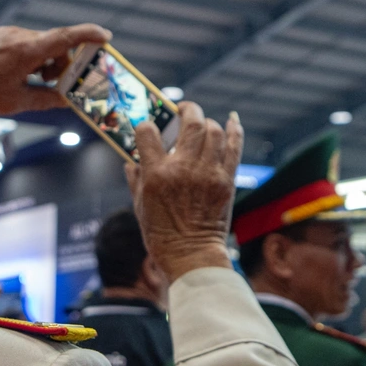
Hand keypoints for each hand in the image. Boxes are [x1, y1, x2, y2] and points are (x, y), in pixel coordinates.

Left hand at [0, 23, 110, 115]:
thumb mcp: (18, 102)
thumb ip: (47, 99)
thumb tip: (68, 100)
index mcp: (26, 51)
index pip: (65, 36)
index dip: (88, 35)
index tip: (106, 38)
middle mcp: (19, 36)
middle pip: (56, 43)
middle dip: (64, 62)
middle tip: (60, 83)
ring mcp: (9, 34)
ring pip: (43, 43)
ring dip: (49, 60)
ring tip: (38, 82)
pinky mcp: (2, 36)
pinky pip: (29, 42)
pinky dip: (36, 56)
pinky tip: (26, 74)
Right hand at [125, 103, 243, 282]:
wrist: (191, 255)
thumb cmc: (161, 234)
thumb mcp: (139, 206)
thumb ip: (135, 179)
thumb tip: (130, 161)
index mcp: (156, 175)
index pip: (148, 132)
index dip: (146, 125)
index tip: (148, 128)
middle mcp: (183, 169)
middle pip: (191, 123)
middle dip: (187, 109)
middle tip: (183, 110)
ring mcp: (208, 173)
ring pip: (213, 131)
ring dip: (207, 123)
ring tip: (202, 125)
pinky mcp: (226, 181)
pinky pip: (234, 147)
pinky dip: (235, 130)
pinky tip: (232, 121)